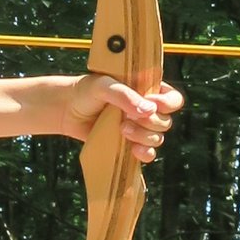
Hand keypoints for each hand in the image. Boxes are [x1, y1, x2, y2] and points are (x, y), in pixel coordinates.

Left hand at [58, 72, 181, 161]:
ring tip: (122, 130)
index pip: (173, 99)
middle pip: (166, 122)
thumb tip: (148, 111)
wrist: (66, 110)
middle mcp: (147, 109)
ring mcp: (139, 128)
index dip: (167, 104)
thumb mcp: (103, 86)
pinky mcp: (129, 144)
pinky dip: (145, 154)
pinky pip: (148, 154)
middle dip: (150, 123)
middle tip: (127, 118)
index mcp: (147, 90)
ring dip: (144, 137)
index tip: (151, 101)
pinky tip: (134, 150)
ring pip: (157, 138)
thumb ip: (124, 96)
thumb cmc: (86, 92)